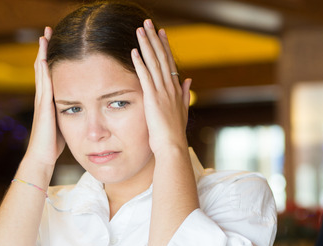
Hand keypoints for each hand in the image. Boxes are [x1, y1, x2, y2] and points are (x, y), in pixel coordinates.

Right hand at [25, 26, 65, 168]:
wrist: (43, 157)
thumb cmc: (55, 144)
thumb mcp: (67, 122)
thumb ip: (72, 111)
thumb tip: (84, 106)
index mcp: (51, 100)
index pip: (51, 74)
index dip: (52, 58)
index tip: (56, 42)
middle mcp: (44, 97)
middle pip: (44, 68)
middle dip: (46, 50)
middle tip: (48, 31)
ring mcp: (41, 102)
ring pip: (42, 73)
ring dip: (42, 55)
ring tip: (44, 37)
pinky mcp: (43, 108)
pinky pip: (43, 86)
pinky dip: (43, 73)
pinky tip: (43, 60)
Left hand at [132, 19, 190, 155]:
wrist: (173, 145)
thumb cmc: (174, 133)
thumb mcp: (182, 110)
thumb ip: (185, 93)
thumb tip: (188, 79)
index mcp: (177, 90)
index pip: (170, 63)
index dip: (165, 47)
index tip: (161, 33)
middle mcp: (171, 88)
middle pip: (162, 58)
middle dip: (155, 39)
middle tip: (149, 23)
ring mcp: (162, 92)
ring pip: (154, 63)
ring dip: (146, 45)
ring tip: (140, 30)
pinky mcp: (153, 98)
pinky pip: (145, 77)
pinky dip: (140, 63)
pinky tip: (134, 51)